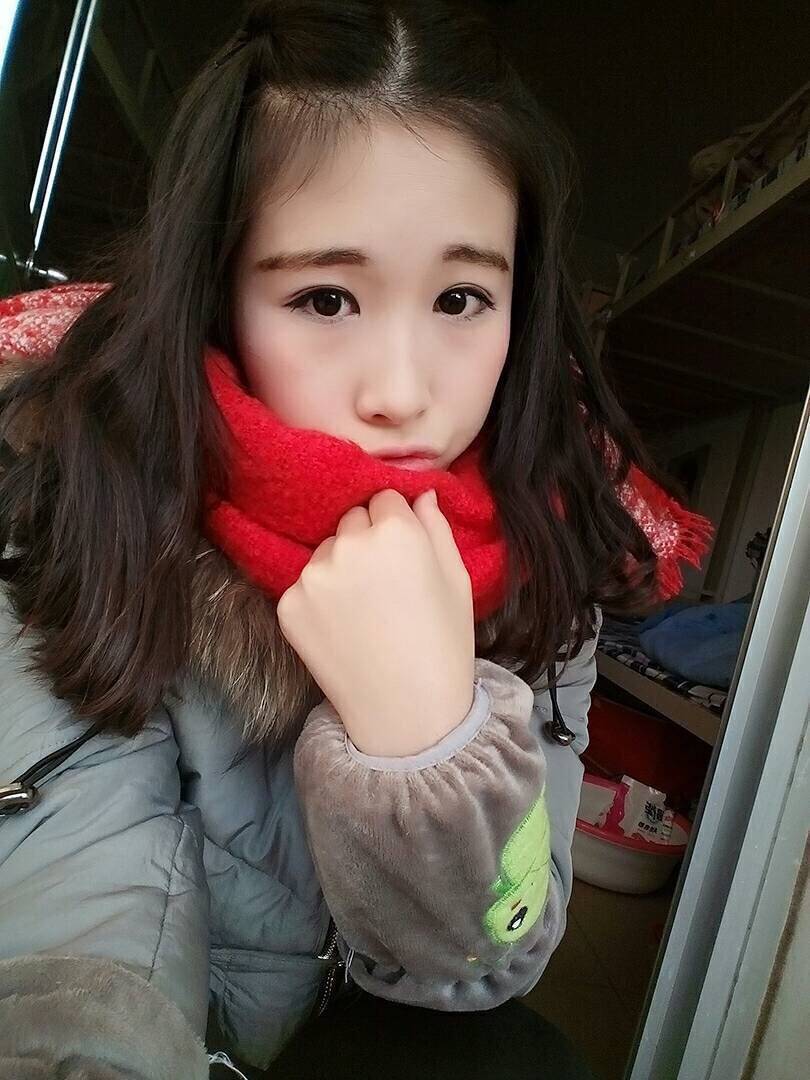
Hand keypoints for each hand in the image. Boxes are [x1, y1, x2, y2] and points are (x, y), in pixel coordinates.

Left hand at [276, 488, 475, 756]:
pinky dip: (318, 600)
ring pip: (325, 551)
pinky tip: (341, 628)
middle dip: (365, 540)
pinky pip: (304, 585)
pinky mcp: (288, 605)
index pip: (385, 499)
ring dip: (339, 567)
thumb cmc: (444, 644)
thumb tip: (419, 493)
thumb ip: (436, 527)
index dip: (396, 525)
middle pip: (351, 520)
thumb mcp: (457, 579)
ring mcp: (312, 576)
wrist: (407, 713)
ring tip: (362, 610)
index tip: (404, 555)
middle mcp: (348, 544)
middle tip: (383, 583)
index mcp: (395, 531)